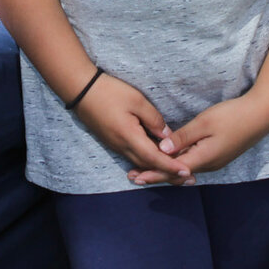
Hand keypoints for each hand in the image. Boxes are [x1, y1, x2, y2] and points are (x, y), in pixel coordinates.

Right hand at [72, 72, 193, 183]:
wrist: (80, 90)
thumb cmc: (109, 92)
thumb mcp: (137, 100)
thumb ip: (154, 120)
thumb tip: (167, 136)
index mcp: (129, 137)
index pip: (154, 158)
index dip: (171, 167)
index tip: (187, 173)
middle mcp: (122, 146)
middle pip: (148, 166)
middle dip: (168, 174)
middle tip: (187, 179)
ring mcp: (116, 145)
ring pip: (140, 163)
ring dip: (157, 169)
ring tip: (175, 173)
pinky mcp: (112, 141)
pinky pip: (132, 157)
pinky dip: (147, 162)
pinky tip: (155, 161)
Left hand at [126, 95, 268, 186]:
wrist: (261, 115)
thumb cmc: (233, 116)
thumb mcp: (204, 123)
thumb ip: (183, 137)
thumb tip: (163, 149)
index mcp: (203, 158)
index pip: (172, 171)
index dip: (153, 174)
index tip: (136, 177)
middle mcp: (209, 165)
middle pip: (177, 174)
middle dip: (156, 175)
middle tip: (134, 177)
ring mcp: (215, 161)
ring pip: (185, 169)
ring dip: (166, 170)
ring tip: (147, 170)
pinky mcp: (218, 154)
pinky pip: (194, 163)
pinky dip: (178, 164)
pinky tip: (171, 160)